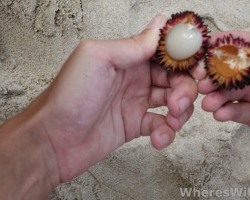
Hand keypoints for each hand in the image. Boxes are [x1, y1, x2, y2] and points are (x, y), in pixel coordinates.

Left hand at [33, 15, 197, 181]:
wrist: (53, 140)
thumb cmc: (69, 97)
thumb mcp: (98, 58)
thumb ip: (131, 45)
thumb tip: (158, 26)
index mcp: (126, 58)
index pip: (164, 51)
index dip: (183, 58)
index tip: (196, 67)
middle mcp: (134, 78)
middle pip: (174, 77)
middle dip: (185, 89)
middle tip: (179, 101)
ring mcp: (136, 102)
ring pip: (174, 101)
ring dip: (181, 111)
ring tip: (172, 120)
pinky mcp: (135, 125)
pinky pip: (162, 126)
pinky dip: (166, 133)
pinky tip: (159, 138)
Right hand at [198, 31, 249, 172]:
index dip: (242, 43)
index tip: (217, 42)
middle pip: (247, 72)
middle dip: (223, 74)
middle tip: (204, 79)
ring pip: (240, 93)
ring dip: (221, 96)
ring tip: (207, 102)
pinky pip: (242, 113)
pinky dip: (228, 112)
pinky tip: (219, 114)